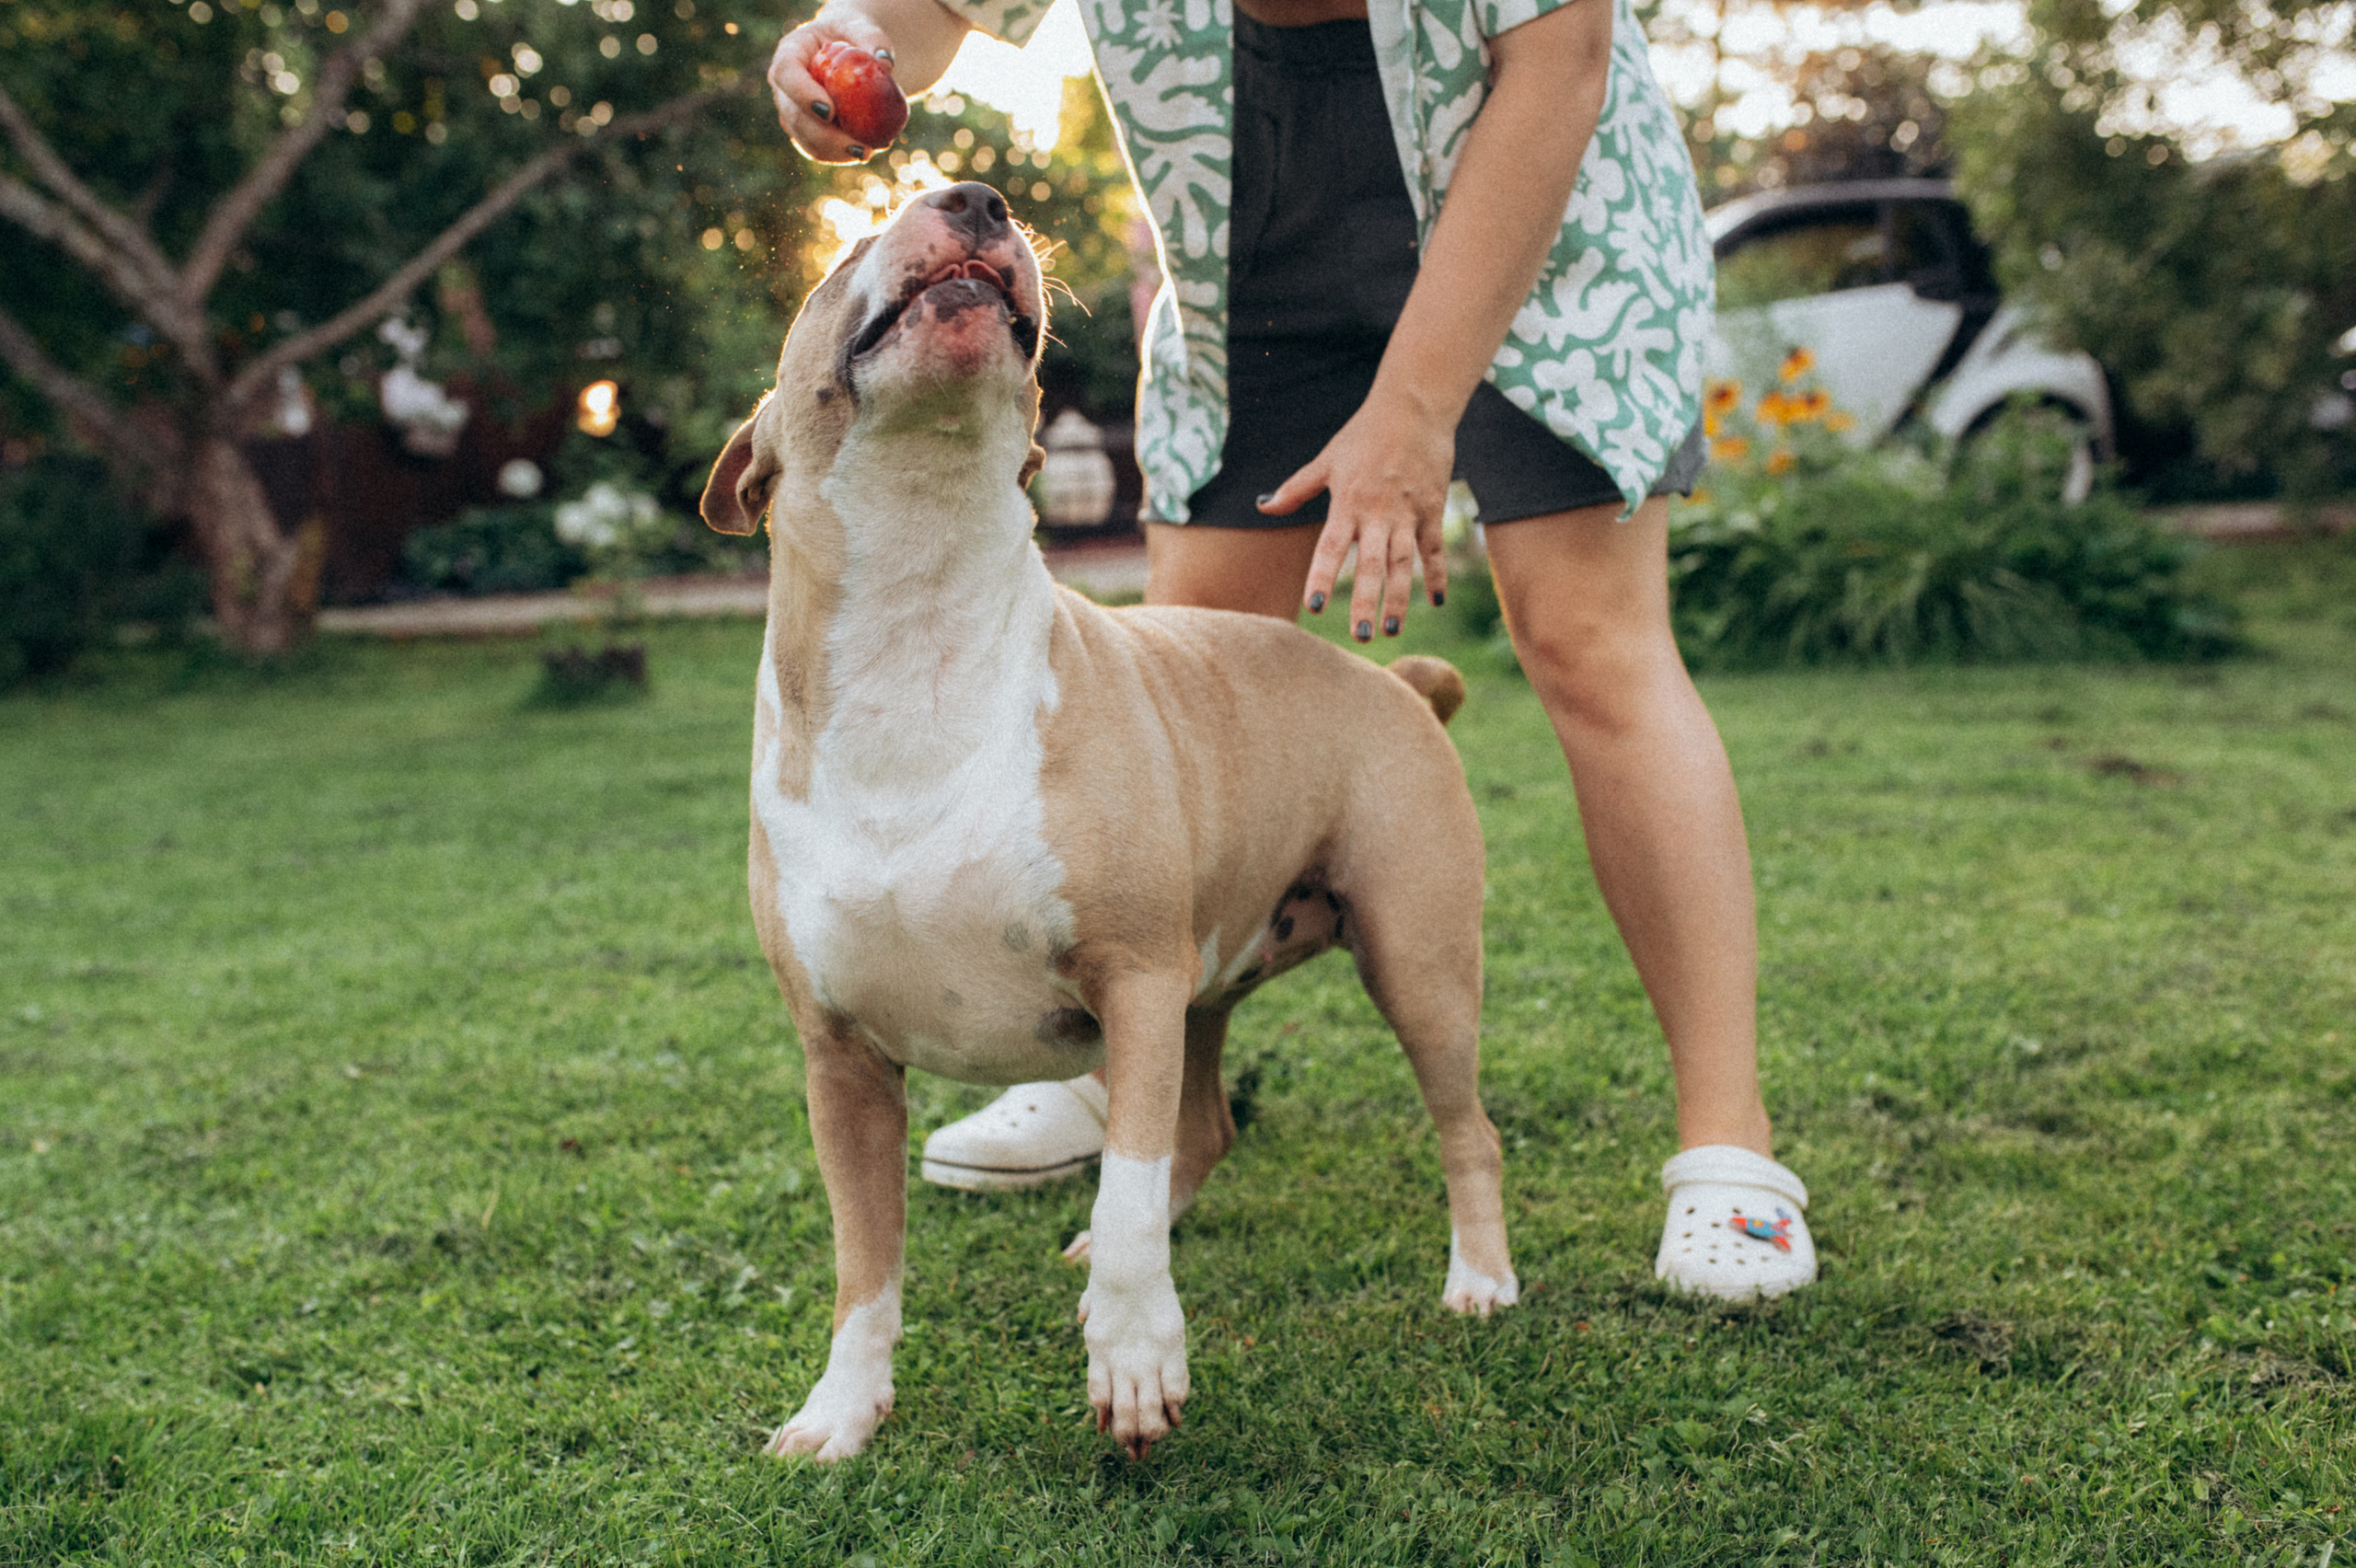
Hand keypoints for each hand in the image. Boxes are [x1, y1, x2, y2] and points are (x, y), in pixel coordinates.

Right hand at [770, 7, 895, 161]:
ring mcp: (793, 111)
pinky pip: (819, 150)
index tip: (830, 112)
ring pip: (806, 140)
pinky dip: (842, 155)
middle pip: (794, 117)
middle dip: (826, 138)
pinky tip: (868, 150)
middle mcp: (785, 86)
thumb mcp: (864, 28)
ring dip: (837, 152)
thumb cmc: (855, 34)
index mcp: (791, 52)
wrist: (851, 50)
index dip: (803, 95)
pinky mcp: (807, 130)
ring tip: (871, 150)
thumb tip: (885, 63)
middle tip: (861, 148)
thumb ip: (874, 40)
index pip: (786, 74)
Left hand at [1259, 388, 1452, 639]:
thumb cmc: (1364, 434)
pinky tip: (1436, 602)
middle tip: (1360, 636)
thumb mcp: (1326, 460)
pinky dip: (1436, 574)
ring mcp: (1407, 513)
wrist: (1413, 407)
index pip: (1331, 547)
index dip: (1322, 576)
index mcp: (1347, 502)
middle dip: (1365, 601)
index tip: (1312, 607)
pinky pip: (1433, 548)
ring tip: (1392, 630)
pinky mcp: (1432, 509)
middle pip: (1370, 564)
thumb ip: (1295, 489)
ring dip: (1399, 598)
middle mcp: (1378, 512)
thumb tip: (1262, 505)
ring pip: (1403, 563)